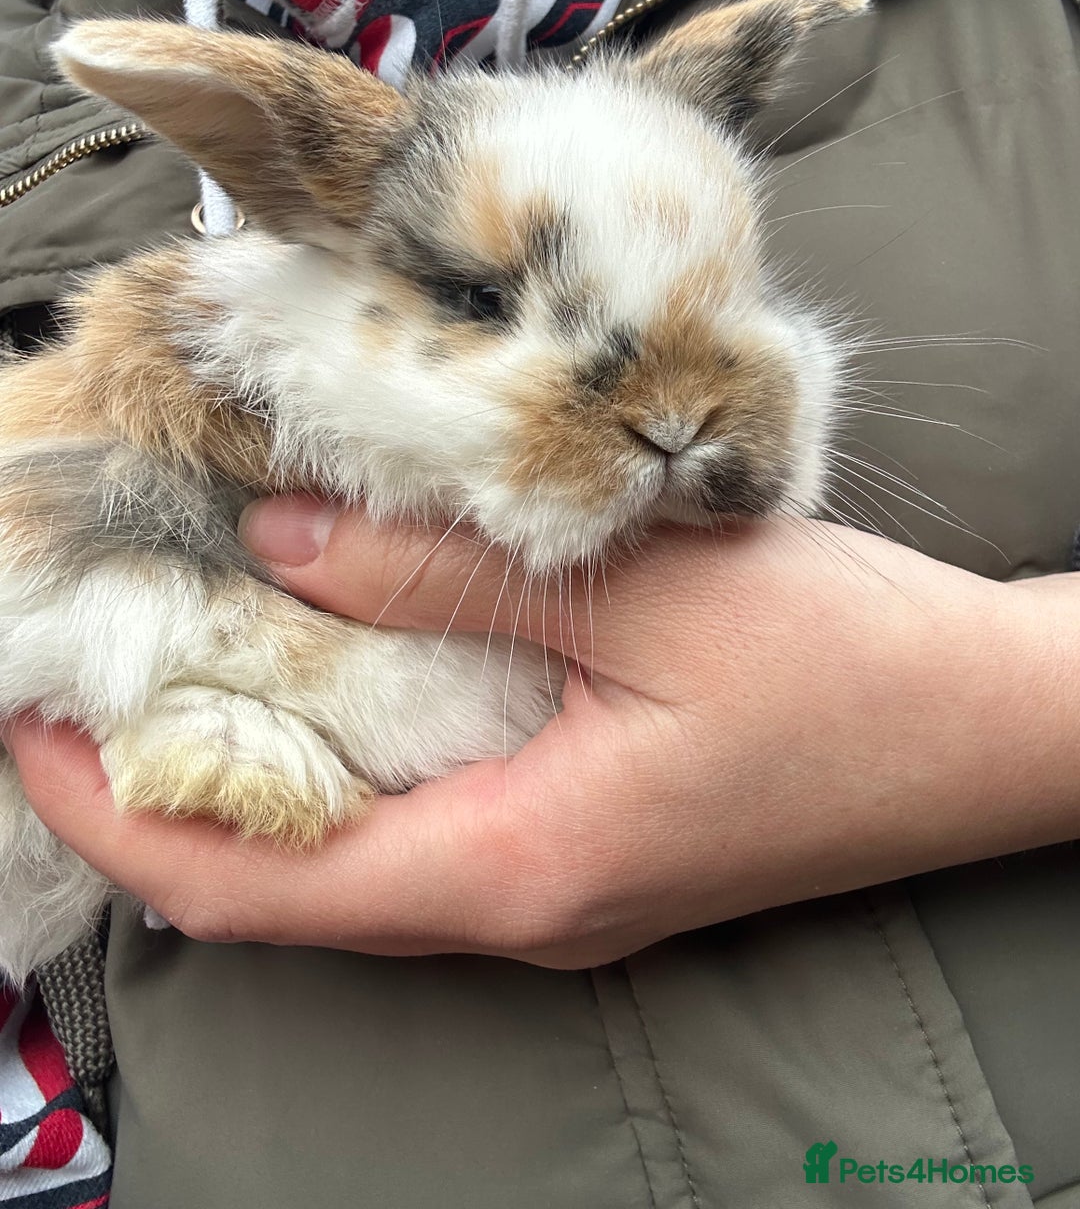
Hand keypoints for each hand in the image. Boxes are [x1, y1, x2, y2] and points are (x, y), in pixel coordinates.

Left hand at [6, 505, 1078, 967]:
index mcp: (520, 867)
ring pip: (345, 858)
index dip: (114, 812)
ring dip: (245, 770)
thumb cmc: (851, 667)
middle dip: (154, 790)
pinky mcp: (586, 845)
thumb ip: (450, 577)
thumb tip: (281, 546)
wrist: (993, 727)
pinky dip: (339, 759)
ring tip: (177, 653)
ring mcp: (554, 887)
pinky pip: (420, 826)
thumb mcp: (646, 598)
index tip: (28, 721)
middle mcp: (519, 905)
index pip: (252, 883)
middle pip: (279, 885)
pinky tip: (328, 664)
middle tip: (83, 667)